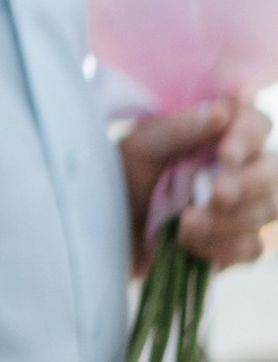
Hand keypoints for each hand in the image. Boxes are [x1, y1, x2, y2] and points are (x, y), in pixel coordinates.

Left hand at [119, 96, 277, 273]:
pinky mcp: (232, 245)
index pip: (256, 124)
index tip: (226, 154)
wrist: (102, 232)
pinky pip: (252, 247)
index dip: (248, 137)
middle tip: (217, 194)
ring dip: (228, 219)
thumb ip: (179, 129)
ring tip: (184, 224)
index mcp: (217, 135)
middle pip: (273, 170)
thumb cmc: (120, 179)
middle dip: (249, 183)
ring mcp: (240, 208)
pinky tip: (189, 246)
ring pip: (267, 209)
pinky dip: (223, 248)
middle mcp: (237, 168)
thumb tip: (222, 113)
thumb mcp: (139, 149)